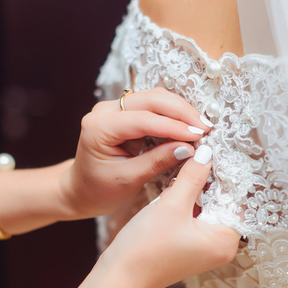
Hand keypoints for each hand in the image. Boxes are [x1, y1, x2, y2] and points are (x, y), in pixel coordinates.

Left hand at [59, 88, 211, 219]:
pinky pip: (153, 106)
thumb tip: (189, 148)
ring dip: (180, 110)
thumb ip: (157, 161)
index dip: (174, 126)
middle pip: (151, 99)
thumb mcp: (128, 179)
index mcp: (99, 127)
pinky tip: (189, 125)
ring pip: (155, 98)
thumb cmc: (99, 190)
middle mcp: (105, 110)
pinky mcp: (125, 112)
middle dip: (181, 111)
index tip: (199, 135)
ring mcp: (115, 108)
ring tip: (202, 126)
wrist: (80, 190)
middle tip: (207, 128)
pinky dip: (173, 114)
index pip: (143, 119)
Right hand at [100, 145, 240, 287]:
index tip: (215, 150)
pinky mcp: (190, 247)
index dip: (226, 173)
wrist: (119, 278)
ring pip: (209, 208)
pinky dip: (190, 202)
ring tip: (188, 165)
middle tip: (200, 152)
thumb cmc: (145, 249)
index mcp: (225, 241)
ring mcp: (205, 249)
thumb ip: (193, 176)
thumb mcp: (171, 205)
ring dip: (199, 189)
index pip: (236, 199)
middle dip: (212, 179)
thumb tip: (207, 152)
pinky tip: (178, 186)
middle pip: (224, 203)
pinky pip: (197, 218)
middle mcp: (221, 247)